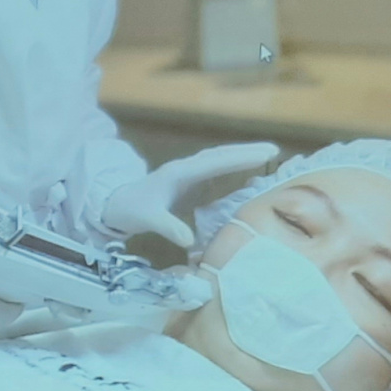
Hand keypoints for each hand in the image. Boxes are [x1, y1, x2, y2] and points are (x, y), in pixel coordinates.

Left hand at [101, 143, 279, 247]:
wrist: (116, 204)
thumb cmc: (131, 209)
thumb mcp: (147, 219)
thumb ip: (167, 227)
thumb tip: (189, 241)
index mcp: (179, 173)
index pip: (213, 162)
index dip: (237, 158)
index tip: (263, 154)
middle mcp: (186, 168)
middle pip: (220, 155)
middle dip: (246, 151)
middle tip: (274, 149)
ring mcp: (189, 173)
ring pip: (219, 160)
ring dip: (242, 156)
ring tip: (268, 154)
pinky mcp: (190, 182)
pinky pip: (215, 171)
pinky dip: (232, 168)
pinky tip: (249, 174)